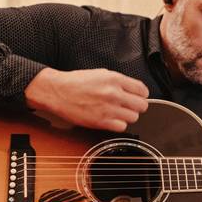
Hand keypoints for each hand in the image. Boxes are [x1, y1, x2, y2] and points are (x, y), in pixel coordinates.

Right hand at [24, 67, 148, 131]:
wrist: (58, 92)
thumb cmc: (76, 82)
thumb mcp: (101, 73)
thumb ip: (119, 81)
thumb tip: (134, 90)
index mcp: (115, 79)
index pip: (143, 90)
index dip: (141, 95)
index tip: (137, 97)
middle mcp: (114, 94)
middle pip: (142, 106)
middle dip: (136, 106)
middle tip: (128, 106)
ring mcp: (108, 109)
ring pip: (133, 118)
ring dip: (127, 116)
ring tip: (117, 112)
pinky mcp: (101, 122)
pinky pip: (122, 127)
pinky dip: (118, 125)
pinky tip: (111, 119)